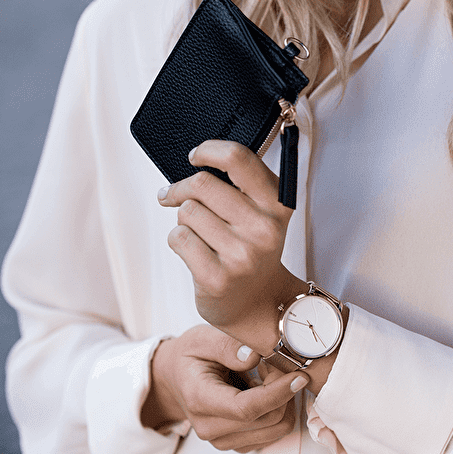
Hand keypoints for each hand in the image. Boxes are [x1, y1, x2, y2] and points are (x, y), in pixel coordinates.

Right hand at [141, 325, 308, 452]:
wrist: (175, 378)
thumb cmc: (191, 356)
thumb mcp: (203, 338)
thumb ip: (227, 346)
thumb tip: (254, 357)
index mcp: (200, 399)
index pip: (246, 408)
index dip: (278, 393)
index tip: (299, 375)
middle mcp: (210, 427)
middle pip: (268, 419)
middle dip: (283, 389)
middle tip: (276, 363)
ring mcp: (223, 440)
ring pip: (276, 429)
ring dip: (283, 400)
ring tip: (269, 375)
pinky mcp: (237, 443)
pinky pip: (274, 433)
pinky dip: (279, 410)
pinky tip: (266, 389)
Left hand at [158, 140, 306, 354]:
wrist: (257, 303)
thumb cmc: (251, 249)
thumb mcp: (262, 213)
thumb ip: (241, 184)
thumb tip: (196, 160)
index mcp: (277, 205)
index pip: (238, 159)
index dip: (209, 150)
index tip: (195, 156)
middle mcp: (264, 229)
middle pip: (202, 184)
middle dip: (183, 189)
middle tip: (175, 196)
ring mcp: (241, 255)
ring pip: (187, 211)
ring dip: (184, 219)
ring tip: (199, 234)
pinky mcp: (217, 277)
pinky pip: (178, 238)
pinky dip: (178, 241)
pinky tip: (194, 252)